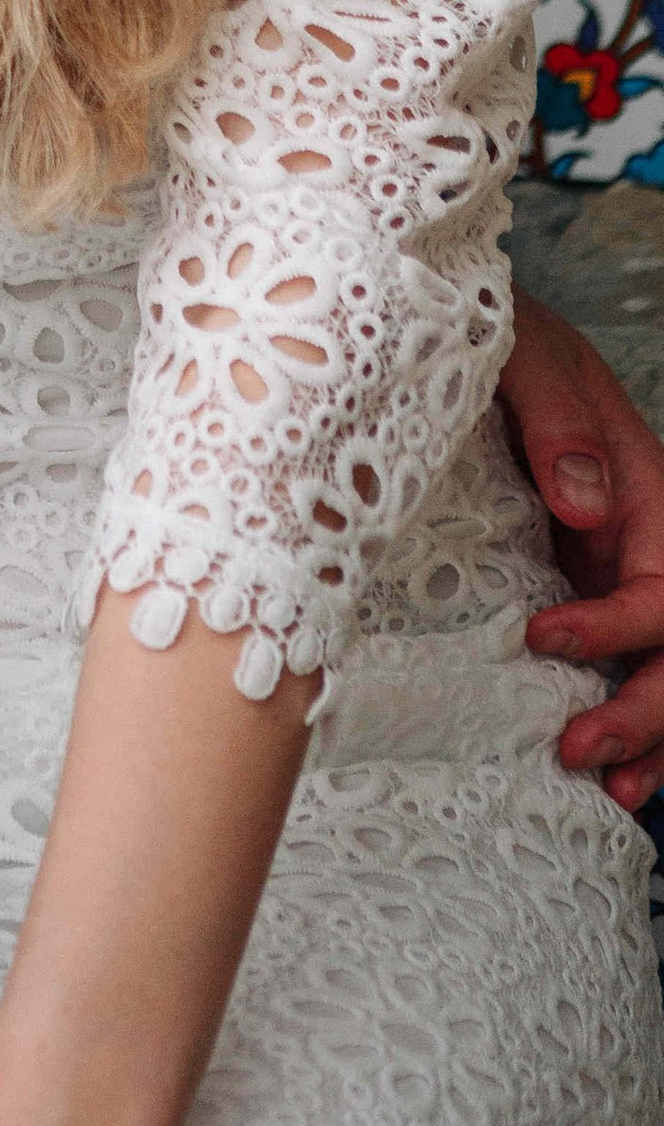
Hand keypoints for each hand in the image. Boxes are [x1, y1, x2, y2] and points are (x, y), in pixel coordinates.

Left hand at [501, 280, 663, 808]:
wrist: (479, 334)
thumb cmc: (505, 340)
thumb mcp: (529, 355)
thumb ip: (559, 418)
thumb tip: (583, 500)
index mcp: (647, 490)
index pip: (662, 585)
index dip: (614, 625)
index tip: (542, 637)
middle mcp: (646, 540)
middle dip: (644, 708)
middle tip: (577, 748)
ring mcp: (621, 570)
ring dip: (651, 737)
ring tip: (613, 792)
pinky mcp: (586, 586)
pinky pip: (628, 663)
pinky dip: (631, 721)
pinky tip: (614, 776)